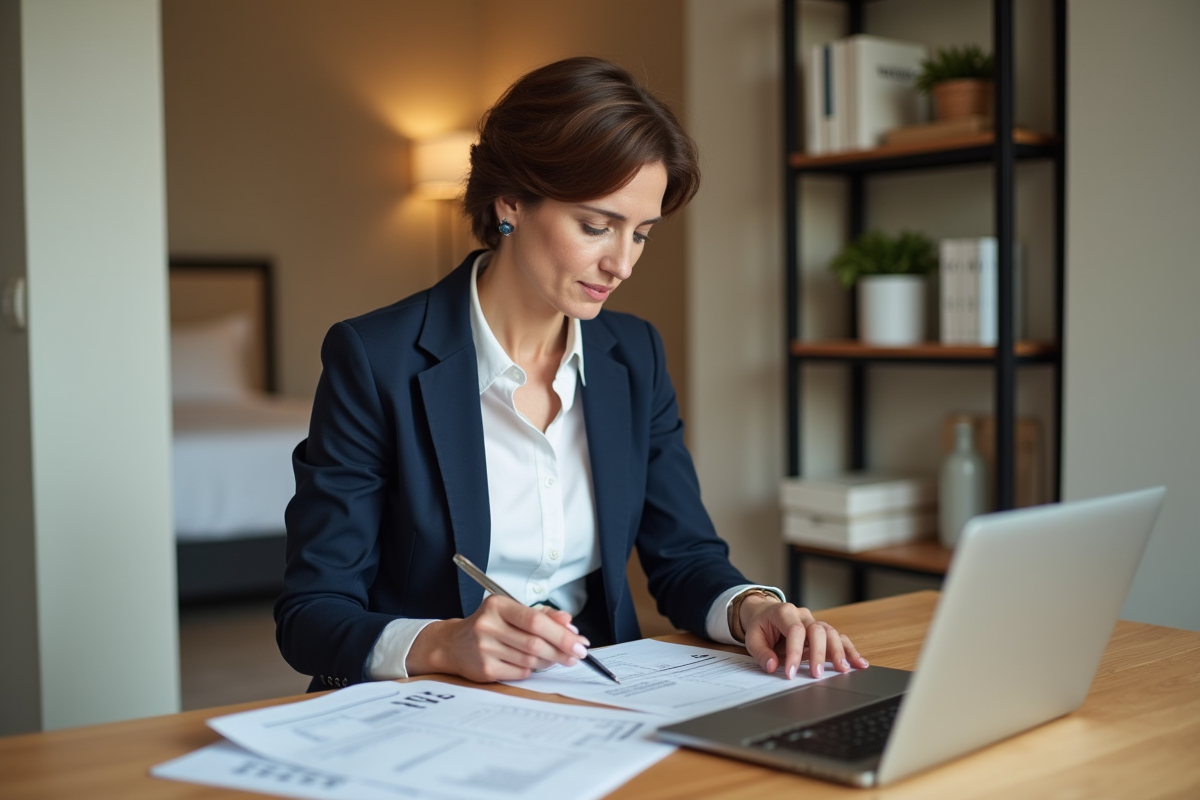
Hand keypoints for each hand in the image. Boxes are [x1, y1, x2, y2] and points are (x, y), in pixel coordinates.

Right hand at [405, 595, 590, 682]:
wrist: (454, 644)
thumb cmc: (490, 626)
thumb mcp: (512, 612)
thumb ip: (543, 615)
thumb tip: (569, 623)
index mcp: (497, 605)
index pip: (535, 620)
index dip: (561, 633)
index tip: (580, 642)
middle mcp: (488, 625)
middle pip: (535, 642)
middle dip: (561, 650)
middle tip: (577, 654)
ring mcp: (484, 649)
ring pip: (530, 659)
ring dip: (550, 660)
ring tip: (557, 658)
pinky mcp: (484, 669)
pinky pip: (520, 671)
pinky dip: (532, 668)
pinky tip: (533, 664)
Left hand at [739, 594, 868, 679]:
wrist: (765, 613)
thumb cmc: (760, 625)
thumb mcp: (752, 638)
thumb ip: (761, 653)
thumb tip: (772, 667)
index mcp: (784, 612)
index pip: (795, 631)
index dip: (795, 652)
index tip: (791, 673)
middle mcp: (803, 615)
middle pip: (817, 630)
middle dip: (819, 653)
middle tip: (816, 674)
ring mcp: (814, 622)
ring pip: (831, 632)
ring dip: (839, 652)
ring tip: (844, 670)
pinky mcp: (822, 632)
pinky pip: (838, 638)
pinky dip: (849, 651)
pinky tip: (859, 663)